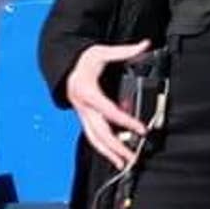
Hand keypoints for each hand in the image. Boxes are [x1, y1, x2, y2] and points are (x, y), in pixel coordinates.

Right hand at [64, 41, 151, 170]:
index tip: (142, 129)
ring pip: (94, 138)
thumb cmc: (83, 61)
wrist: (64, 66)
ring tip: (124, 164)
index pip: (110, 111)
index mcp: (88, 92)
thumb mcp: (101, 52)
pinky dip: (103, 148)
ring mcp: (83, 115)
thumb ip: (124, 51)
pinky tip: (114, 156)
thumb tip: (145, 44)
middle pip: (100, 132)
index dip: (127, 121)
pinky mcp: (85, 118)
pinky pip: (93, 136)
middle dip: (116, 146)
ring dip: (109, 153)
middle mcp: (83, 107)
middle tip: (132, 157)